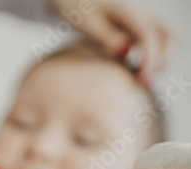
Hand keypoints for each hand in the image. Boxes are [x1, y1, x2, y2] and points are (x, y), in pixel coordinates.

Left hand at [53, 0, 177, 84]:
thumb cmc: (78, 5)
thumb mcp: (87, 22)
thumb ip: (107, 38)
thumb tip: (125, 54)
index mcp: (130, 11)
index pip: (149, 37)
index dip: (150, 60)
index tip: (142, 79)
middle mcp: (142, 14)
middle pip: (169, 38)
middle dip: (162, 62)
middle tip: (143, 81)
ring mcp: (143, 19)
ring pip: (167, 40)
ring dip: (161, 60)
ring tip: (141, 78)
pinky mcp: (138, 26)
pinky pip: (156, 42)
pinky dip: (154, 57)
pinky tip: (137, 70)